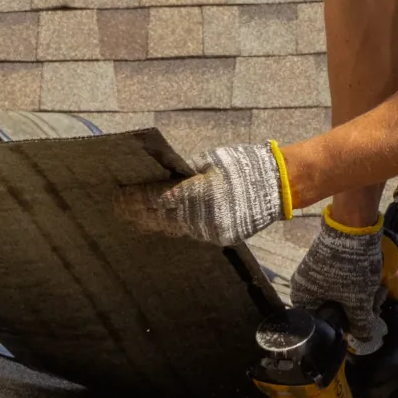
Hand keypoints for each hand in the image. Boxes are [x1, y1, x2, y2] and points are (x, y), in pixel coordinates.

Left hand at [117, 142, 284, 245]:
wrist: (278, 186)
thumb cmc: (243, 165)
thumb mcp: (211, 159)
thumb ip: (185, 171)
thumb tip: (164, 176)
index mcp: (196, 191)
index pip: (156, 197)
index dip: (135, 197)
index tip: (119, 194)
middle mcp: (200, 214)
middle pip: (159, 217)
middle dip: (137, 212)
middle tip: (118, 208)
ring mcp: (210, 229)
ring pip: (173, 228)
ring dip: (153, 222)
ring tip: (135, 218)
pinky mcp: (220, 238)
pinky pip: (191, 233)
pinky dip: (175, 227)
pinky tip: (162, 224)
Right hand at [291, 222, 385, 354]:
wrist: (353, 227)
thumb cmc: (350, 269)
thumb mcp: (359, 301)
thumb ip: (361, 325)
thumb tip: (364, 339)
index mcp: (302, 298)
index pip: (320, 325)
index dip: (343, 329)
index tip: (361, 326)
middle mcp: (304, 286)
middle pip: (332, 311)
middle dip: (358, 311)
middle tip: (375, 307)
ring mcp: (316, 273)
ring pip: (340, 296)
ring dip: (362, 298)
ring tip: (379, 291)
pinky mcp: (328, 263)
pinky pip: (341, 282)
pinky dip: (357, 285)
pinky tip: (374, 283)